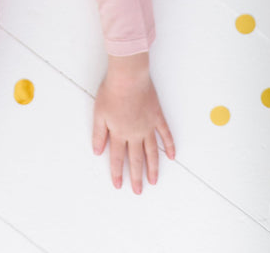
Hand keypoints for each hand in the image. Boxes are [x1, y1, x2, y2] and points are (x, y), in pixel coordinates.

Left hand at [92, 54, 174, 193]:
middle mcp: (135, 134)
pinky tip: (171, 156)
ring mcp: (148, 127)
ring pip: (152, 152)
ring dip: (153, 168)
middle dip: (136, 177)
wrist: (129, 77)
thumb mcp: (99, 113)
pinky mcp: (157, 117)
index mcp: (119, 133)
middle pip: (136, 159)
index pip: (118, 158)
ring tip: (153, 181)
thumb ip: (99, 134)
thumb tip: (97, 152)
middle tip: (138, 191)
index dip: (117, 173)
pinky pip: (165, 135)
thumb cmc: (112, 92)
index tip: (119, 185)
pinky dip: (169, 146)